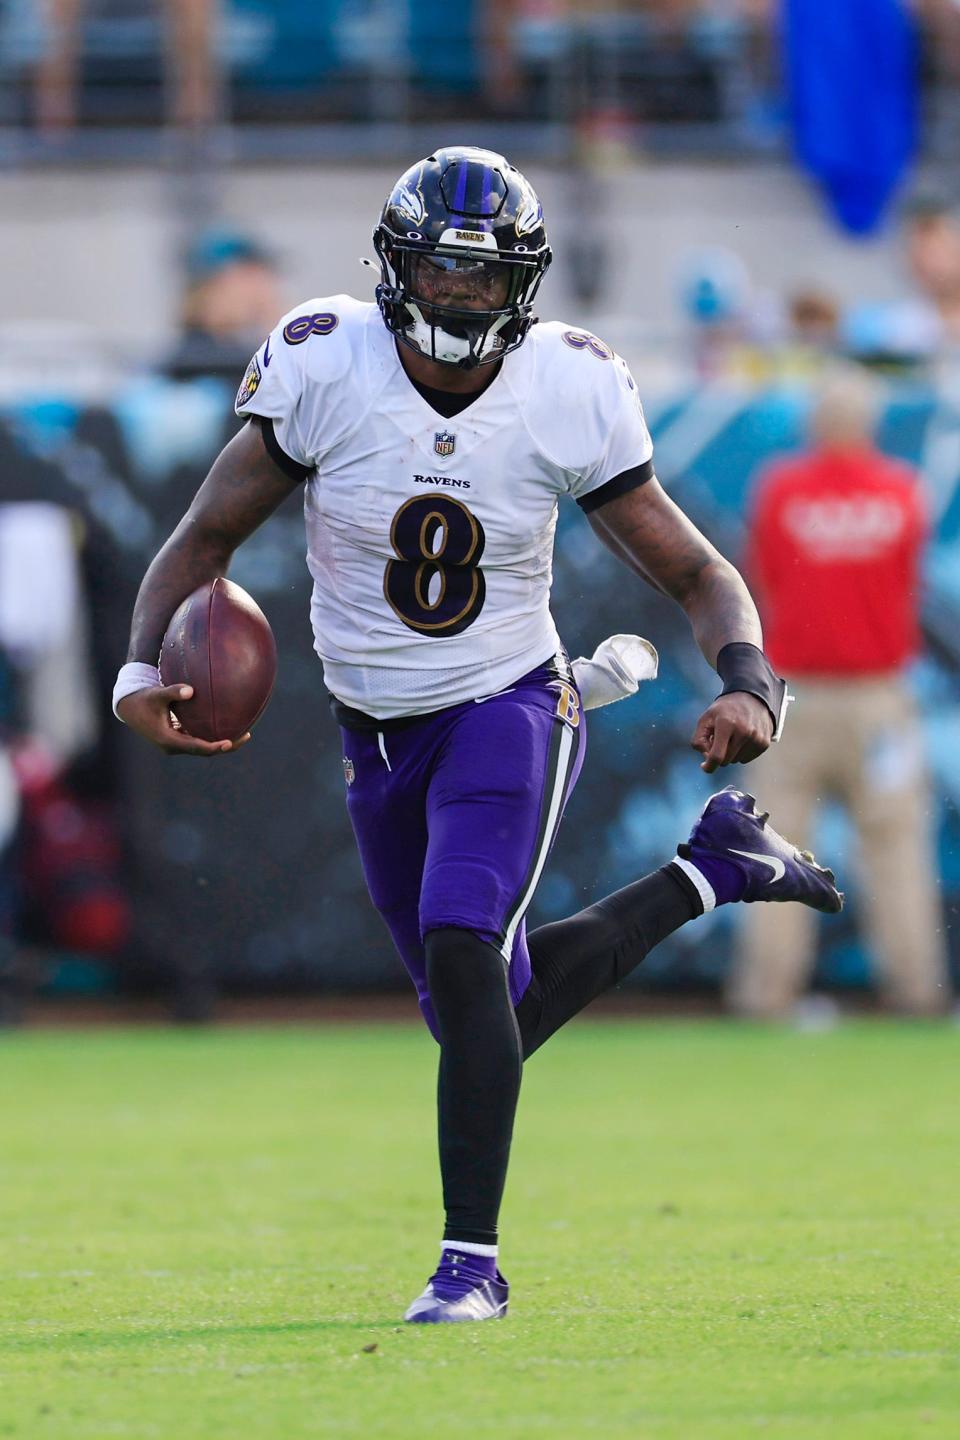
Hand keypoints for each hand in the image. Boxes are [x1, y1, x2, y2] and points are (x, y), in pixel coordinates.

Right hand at [117, 685, 250, 756]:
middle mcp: (173, 746)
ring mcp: (175, 744)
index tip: (229, 742)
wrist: (128, 708)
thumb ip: (172, 692)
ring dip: (220, 743)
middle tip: (246, 736)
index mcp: (168, 740)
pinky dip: (211, 736)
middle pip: (204, 751)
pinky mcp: (177, 739)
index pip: (197, 747)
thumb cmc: (143, 699)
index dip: (214, 747)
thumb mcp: (156, 694)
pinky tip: (226, 727)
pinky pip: (198, 740)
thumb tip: (190, 691)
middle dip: (225, 746)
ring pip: (202, 747)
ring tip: (244, 733)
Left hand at [691, 693, 772, 773]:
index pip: (717, 755)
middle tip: (718, 739)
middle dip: (719, 754)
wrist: (751, 698)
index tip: (705, 767)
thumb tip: (706, 758)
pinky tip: (741, 738)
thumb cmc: (724, 710)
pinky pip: (746, 759)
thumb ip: (699, 739)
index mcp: (727, 724)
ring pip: (736, 760)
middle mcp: (744, 731)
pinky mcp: (764, 743)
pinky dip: (740, 752)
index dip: (709, 766)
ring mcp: (756, 738)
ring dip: (730, 753)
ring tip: (732, 735)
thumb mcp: (706, 718)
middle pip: (726, 760)